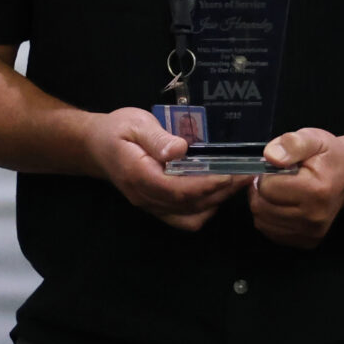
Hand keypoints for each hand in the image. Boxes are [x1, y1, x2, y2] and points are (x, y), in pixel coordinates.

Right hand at [85, 107, 247, 230]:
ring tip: (237, 181)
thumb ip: (158, 139)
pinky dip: (206, 209)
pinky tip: (217, 190)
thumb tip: (181, 150)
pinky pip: (186, 219)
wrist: (97, 146)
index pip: (177, 189)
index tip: (230, 173)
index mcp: (138, 175)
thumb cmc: (118, 130)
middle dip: (221, 192)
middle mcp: (145, 197)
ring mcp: (152, 206)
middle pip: (189, 205)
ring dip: (217, 201)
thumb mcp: (135, 124)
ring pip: (191, 216)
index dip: (206, 185)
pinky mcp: (158, 208)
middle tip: (246, 174)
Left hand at [249, 128, 343, 248]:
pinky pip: (271, 233)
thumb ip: (291, 143)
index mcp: (315, 191)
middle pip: (261, 208)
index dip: (265, 175)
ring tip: (279, 191)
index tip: (276, 169)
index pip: (267, 189)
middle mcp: (315, 217)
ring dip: (264, 205)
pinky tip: (283, 205)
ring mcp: (312, 232)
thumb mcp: (312, 138)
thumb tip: (270, 156)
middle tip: (273, 179)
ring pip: (263, 222)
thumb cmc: (328, 155)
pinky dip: (270, 218)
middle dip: (261, 191)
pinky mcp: (308, 241)